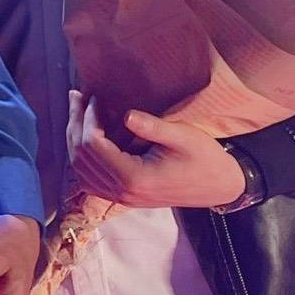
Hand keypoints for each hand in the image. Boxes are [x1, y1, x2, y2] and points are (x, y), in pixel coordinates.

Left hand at [70, 104, 246, 209]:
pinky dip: (81, 157)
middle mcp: (123, 192)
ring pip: (81, 170)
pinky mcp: (124, 196)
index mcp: (135, 179)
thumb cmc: (205, 159)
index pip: (94, 146)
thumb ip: (153, 127)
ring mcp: (122, 198)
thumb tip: (125, 114)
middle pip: (81, 157)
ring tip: (77, 111)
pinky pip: (90, 180)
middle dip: (76, 123)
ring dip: (74, 139)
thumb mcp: (183, 137)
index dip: (89, 118)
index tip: (94, 96)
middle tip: (77, 96)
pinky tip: (84, 136)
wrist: (220, 186)